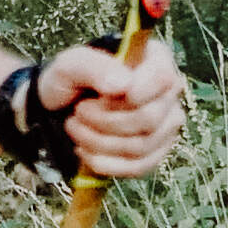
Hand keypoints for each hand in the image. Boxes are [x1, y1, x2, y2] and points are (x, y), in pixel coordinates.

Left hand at [30, 36, 185, 180]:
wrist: (59, 109)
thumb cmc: (69, 80)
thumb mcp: (70, 65)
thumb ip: (94, 67)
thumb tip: (124, 84)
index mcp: (154, 59)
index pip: (164, 78)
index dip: (141, 90)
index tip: (110, 94)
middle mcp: (167, 93)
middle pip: (149, 118)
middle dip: (105, 120)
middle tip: (79, 110)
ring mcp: (165, 126)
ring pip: (141, 146)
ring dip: (98, 142)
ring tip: (75, 127)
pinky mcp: (155, 153)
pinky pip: (138, 167)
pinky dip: (105, 163)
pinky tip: (85, 150)